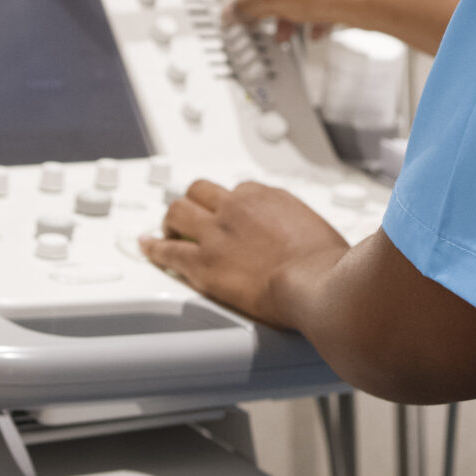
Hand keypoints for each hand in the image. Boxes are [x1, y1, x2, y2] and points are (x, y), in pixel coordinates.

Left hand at [141, 179, 348, 329]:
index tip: (231, 216)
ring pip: (178, 211)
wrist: (316, 284)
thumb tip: (309, 240)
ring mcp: (216, 234)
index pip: (239, 191)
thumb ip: (304, 230)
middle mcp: (237, 208)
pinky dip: (154, 247)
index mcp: (267, 197)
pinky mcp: (203, 263)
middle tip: (191, 215)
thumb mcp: (322, 231)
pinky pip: (168, 250)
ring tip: (167, 229)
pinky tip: (148, 246)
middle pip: (201, 192)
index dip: (231, 205)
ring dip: (171, 220)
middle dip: (195, 202)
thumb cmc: (328, 264)